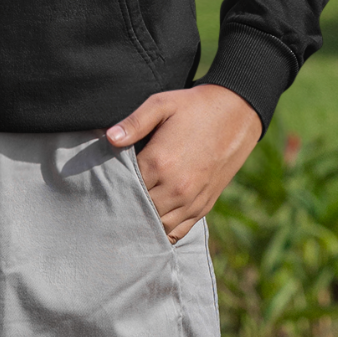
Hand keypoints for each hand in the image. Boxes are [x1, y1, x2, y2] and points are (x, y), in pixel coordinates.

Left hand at [106, 83, 262, 240]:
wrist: (236, 113)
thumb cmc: (193, 106)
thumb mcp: (161, 103)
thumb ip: (134, 122)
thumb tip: (109, 139)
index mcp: (160, 162)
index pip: (125, 186)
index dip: (111, 185)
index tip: (102, 182)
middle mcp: (176, 188)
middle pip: (139, 210)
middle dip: (124, 206)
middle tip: (109, 202)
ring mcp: (192, 200)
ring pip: (158, 226)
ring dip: (142, 222)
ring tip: (127, 214)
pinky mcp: (204, 206)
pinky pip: (179, 232)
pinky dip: (163, 233)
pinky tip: (151, 226)